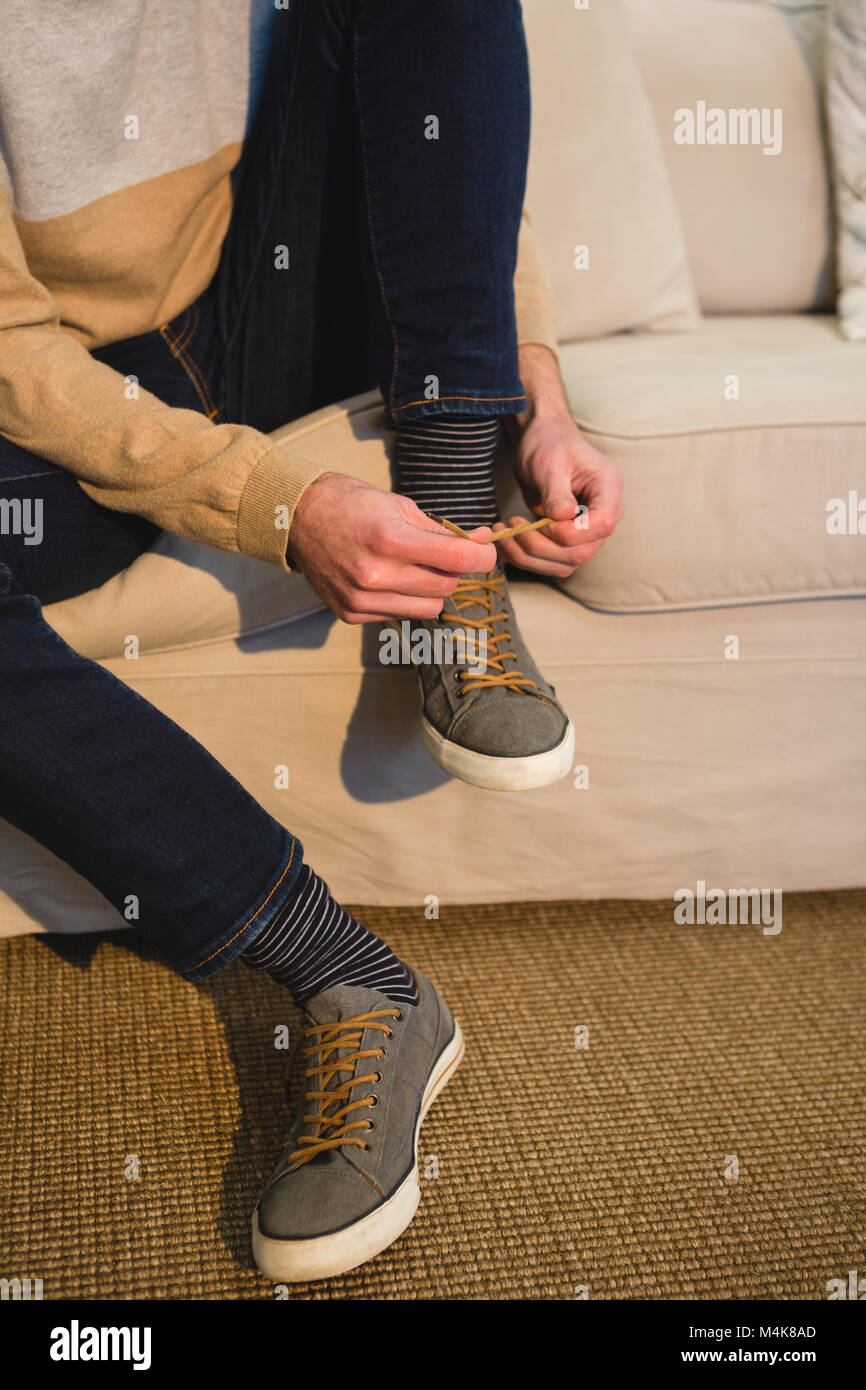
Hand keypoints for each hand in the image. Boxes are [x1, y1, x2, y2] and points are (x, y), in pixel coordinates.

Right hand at [286, 472, 496, 622]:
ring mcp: (362, 599)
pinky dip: (403, 599)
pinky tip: (386, 578)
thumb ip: (442, 531)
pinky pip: (399, 614)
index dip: (483, 557)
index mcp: (390, 540)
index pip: (458, 560)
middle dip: (453, 570)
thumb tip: (482, 543)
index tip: (484, 551)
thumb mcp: (400, 506)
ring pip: (428, 608)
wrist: (297, 517)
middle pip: (446, 587)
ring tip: (412, 567)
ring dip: (431, 590)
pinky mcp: (351, 613)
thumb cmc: (351, 504)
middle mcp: (376, 575)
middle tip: (441, 553)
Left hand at [500, 411, 624, 577]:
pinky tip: (506, 541)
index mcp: (608, 490)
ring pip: (565, 565)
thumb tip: (563, 516)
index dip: (570, 531)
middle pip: (582, 553)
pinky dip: (524, 558)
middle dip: (541, 546)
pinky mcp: (566, 542)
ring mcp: (586, 533)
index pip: (603, 524)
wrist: (541, 444)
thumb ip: (556, 490)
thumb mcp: (549, 462)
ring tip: (505, 531)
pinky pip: (550, 563)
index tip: (542, 518)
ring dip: (528, 556)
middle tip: (514, 525)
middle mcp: (602, 516)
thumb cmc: (549, 444)